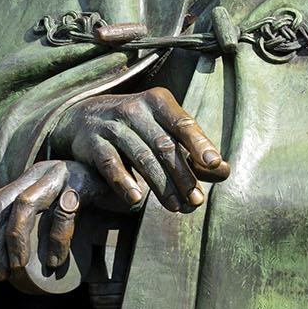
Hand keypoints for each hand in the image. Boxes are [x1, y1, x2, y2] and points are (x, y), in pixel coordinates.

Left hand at [0, 159, 123, 281]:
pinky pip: (63, 212)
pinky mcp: (85, 183)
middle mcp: (42, 172)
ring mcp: (63, 174)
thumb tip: (13, 265)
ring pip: (24, 205)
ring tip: (21, 270)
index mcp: (31, 178)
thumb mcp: (63, 218)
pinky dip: (56, 240)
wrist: (137, 191)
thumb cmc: (99, 209)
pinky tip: (57, 263)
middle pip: (2, 203)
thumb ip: (42, 228)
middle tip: (3, 274)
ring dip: (16, 241)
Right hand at [49, 86, 230, 212]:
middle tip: (197, 200)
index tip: (215, 164)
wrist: (83, 118)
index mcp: (158, 101)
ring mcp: (112, 124)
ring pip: (141, 156)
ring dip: (160, 184)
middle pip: (164, 145)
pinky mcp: (91, 142)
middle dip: (183, 174)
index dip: (200, 144)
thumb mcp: (162, 130)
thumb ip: (191, 151)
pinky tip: (136, 199)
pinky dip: (123, 181)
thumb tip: (225, 171)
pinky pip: (110, 163)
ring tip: (176, 207)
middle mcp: (134, 108)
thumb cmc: (135, 127)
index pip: (183, 123)